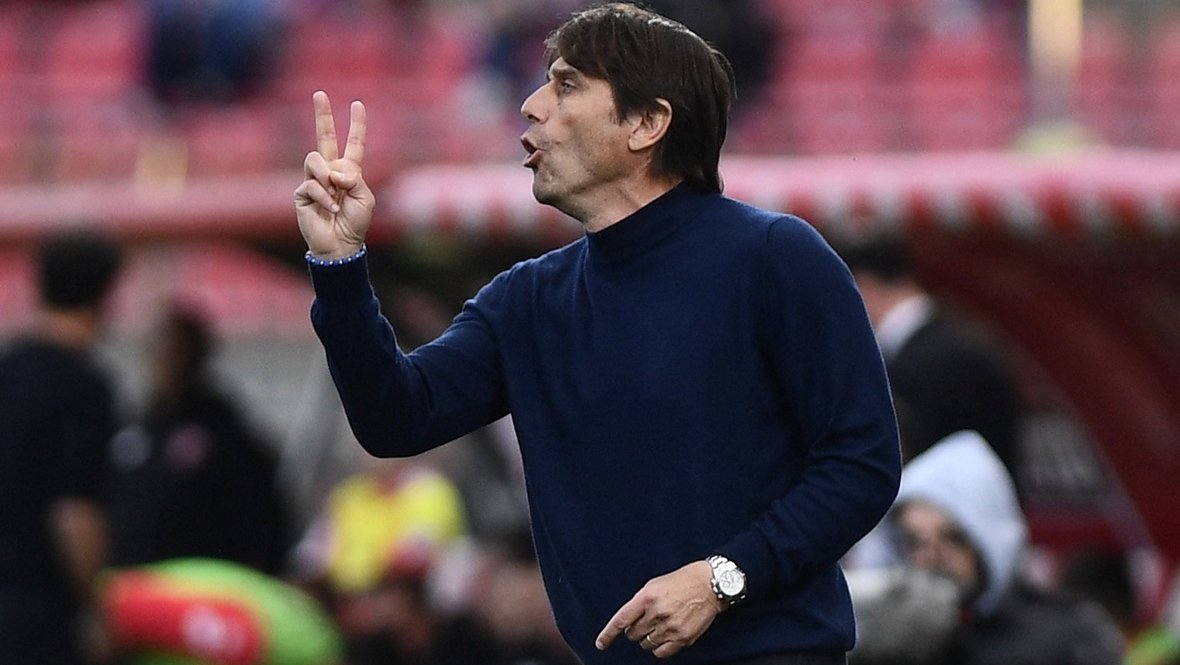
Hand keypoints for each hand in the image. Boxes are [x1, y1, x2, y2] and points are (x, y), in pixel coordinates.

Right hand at [294, 91, 374, 258]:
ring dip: (328, 178)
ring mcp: (314, 180)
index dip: (356, 125)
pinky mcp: (302, 192)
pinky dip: (325, 197)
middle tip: (319, 93)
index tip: (358, 104)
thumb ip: (353, 177)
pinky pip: (312, 184)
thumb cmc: (355, 222)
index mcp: (349, 170)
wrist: (340, 244)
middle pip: (324, 137)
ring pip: (315, 160)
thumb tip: (333, 170)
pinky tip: (331, 209)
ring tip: (336, 195)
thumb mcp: (364, 197)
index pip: (353, 143)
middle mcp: (330, 171)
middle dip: (323, 114)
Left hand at [595, 560, 721, 658]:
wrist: (710, 585)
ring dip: (648, 638)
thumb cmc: (682, 581)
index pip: (622, 619)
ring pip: (646, 645)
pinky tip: (665, 636)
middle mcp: (657, 613)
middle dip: (635, 630)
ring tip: (659, 625)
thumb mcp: (655, 585)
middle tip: (646, 621)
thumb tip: (628, 622)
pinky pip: (661, 652)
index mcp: (647, 597)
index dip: (609, 634)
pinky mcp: (683, 638)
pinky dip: (659, 648)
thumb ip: (640, 602)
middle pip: (633, 635)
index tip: (601, 643)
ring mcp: (670, 627)